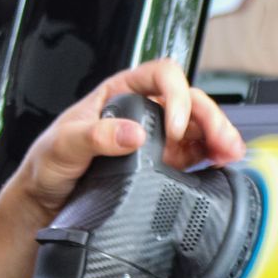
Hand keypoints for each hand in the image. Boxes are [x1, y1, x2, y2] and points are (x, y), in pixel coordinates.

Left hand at [8, 59, 245, 221]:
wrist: (46, 202)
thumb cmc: (48, 163)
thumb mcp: (63, 144)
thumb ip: (95, 136)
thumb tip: (132, 134)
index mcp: (120, 93)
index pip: (160, 75)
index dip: (175, 95)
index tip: (174, 127)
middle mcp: (144, 111)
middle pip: (189, 100)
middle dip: (210, 117)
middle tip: (219, 141)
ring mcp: (157, 137)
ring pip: (199, 126)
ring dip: (219, 136)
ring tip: (230, 153)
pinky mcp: (164, 164)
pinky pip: (197, 154)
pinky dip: (214, 157)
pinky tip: (222, 165)